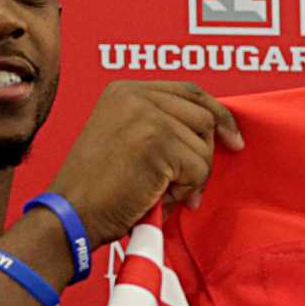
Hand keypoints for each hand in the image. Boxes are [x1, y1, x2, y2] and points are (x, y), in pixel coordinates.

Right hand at [49, 81, 243, 241]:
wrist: (72, 214)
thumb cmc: (98, 191)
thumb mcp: (125, 141)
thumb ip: (161, 128)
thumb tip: (216, 136)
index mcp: (125, 91)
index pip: (189, 91)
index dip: (217, 115)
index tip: (232, 139)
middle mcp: (136, 95)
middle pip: (203, 116)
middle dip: (203, 155)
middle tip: (184, 187)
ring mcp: (147, 115)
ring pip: (204, 145)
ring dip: (193, 177)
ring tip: (163, 193)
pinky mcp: (158, 141)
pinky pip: (199, 168)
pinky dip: (187, 191)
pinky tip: (161, 200)